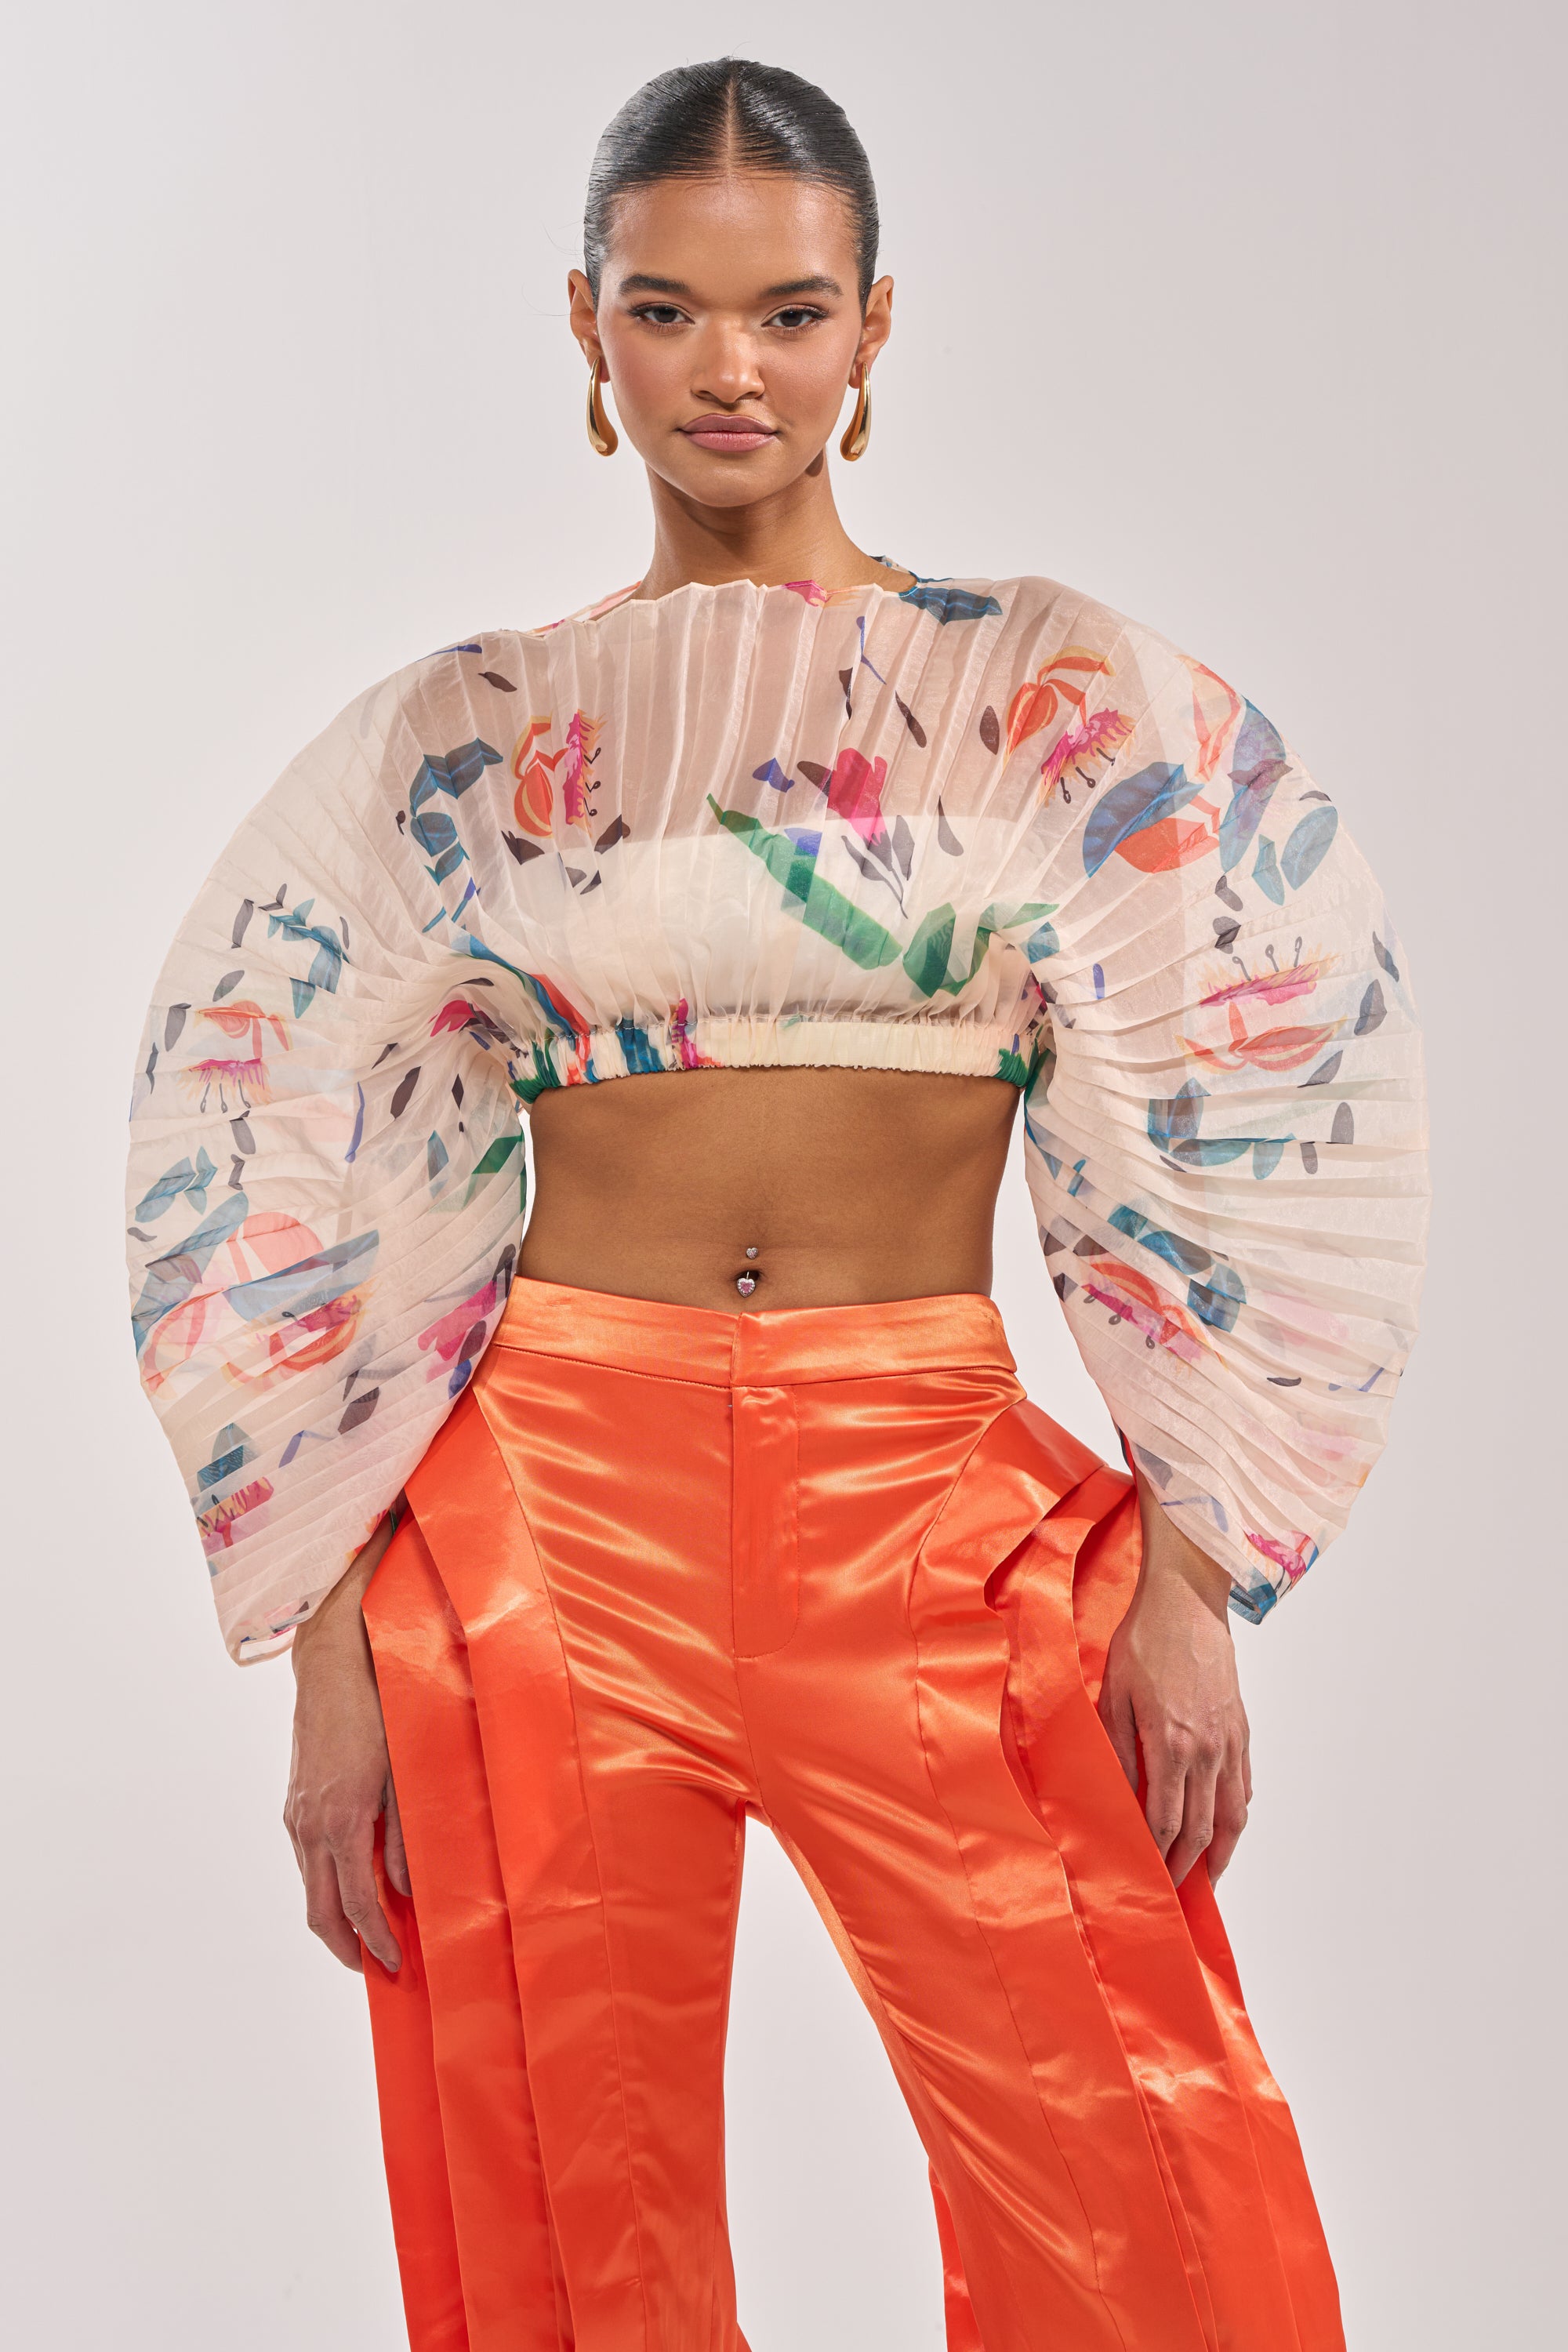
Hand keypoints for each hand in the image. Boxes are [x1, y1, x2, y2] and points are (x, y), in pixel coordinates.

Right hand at [283, 1511, 408, 1970]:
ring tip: (369, 1936)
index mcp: (340, 1821)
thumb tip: (409, 1889)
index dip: (375, 1940)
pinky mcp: (295, 1802)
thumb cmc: (377, 1710)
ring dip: (335, 1918)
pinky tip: (352, 1885)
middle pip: (318, 1910)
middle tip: (376, 1969)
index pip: (354, 1902)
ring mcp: (296, 1814)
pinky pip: (307, 1859)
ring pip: (309, 1886)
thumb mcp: (403, 1773)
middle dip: (345, 1946)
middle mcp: (308, 1825)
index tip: (396, 1966)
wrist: (331, 1665)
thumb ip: (406, 1834)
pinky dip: (327, 1884)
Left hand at [1097, 1474, 1251, 1885]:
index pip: (1165, 1819)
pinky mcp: (1241, 1728)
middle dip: (1187, 1867)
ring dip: (1219, 1852)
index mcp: (1171, 1743)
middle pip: (1200, 1827)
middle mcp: (1207, 1749)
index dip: (1157, 1856)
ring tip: (1207, 1880)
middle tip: (1175, 1894)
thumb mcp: (1113, 1693)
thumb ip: (1116, 1748)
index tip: (1146, 1877)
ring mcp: (1229, 1740)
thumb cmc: (1145, 1641)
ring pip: (1231, 1814)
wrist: (1187, 1601)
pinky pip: (1244, 1784)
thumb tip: (1115, 1794)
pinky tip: (1225, 1828)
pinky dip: (1236, 1815)